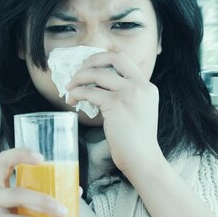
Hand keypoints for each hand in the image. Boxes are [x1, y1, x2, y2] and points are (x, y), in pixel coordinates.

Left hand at [66, 51, 164, 174]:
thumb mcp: (138, 111)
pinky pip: (90, 92)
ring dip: (79, 78)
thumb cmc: (136, 141)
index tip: (90, 67)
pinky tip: (72, 100)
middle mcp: (140, 86)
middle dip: (92, 60)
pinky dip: (77, 93)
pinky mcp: (116, 104)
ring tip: (70, 88)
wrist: (142, 159)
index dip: (104, 59)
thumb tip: (98, 87)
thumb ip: (127, 96)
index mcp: (147, 86)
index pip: (124, 60)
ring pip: (97, 74)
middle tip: (78, 72)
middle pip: (113, 57)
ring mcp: (129, 93)